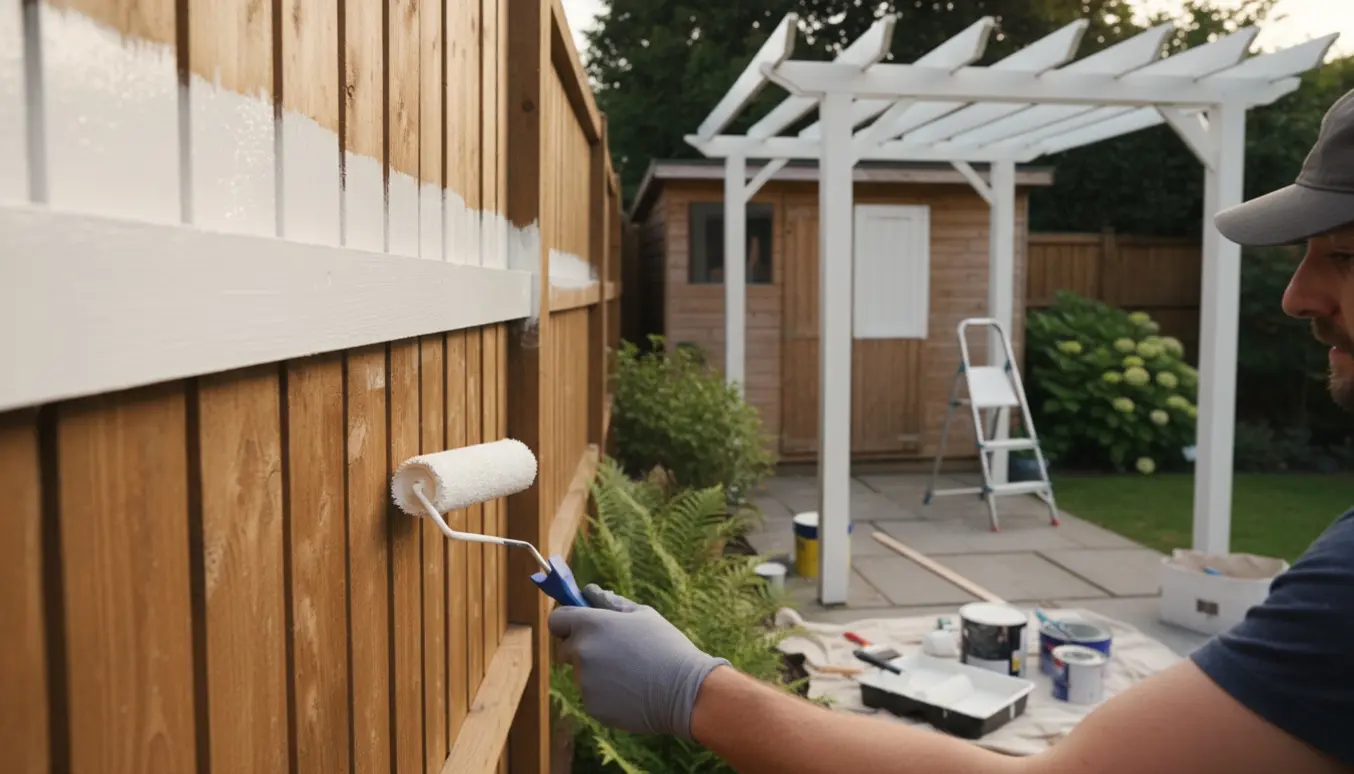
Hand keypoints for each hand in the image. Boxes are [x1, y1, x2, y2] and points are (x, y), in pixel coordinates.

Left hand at [548, 584, 729, 738]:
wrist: (684, 692)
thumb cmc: (666, 646)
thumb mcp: (642, 615)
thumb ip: (610, 602)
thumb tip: (590, 591)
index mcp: (592, 624)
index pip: (556, 620)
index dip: (565, 622)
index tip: (577, 626)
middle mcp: (582, 652)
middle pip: (566, 649)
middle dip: (582, 648)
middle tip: (613, 651)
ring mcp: (585, 681)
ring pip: (582, 674)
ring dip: (597, 672)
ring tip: (631, 673)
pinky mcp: (592, 706)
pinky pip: (592, 695)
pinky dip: (606, 694)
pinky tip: (631, 691)